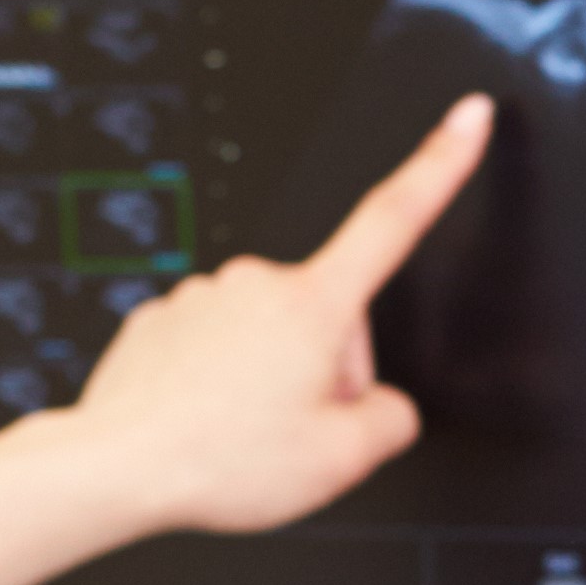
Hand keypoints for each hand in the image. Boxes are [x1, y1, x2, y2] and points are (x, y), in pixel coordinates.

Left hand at [51, 96, 488, 532]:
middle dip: (325, 368)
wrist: (118, 468)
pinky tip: (207, 423)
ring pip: (269, 337)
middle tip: (296, 429)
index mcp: (315, 305)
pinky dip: (220, 384)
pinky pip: (216, 349)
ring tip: (242, 434)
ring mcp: (205, 297)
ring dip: (270, 380)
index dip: (441, 162)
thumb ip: (392, 422)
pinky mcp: (162, 319)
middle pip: (328, 317)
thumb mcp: (344, 461)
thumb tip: (384, 409)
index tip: (467, 116)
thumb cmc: (221, 460)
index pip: (395, 218)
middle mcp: (257, 284)